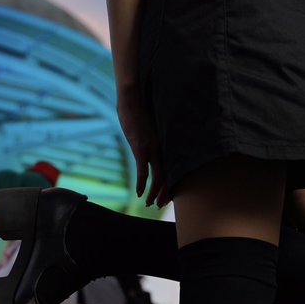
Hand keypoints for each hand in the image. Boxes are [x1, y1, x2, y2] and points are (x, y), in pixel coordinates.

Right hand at [116, 85, 169, 209]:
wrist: (133, 99)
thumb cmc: (140, 109)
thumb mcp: (149, 124)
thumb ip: (152, 134)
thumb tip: (150, 138)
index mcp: (164, 143)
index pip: (171, 168)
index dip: (170, 184)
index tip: (167, 195)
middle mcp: (161, 148)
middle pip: (167, 176)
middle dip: (164, 193)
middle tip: (160, 204)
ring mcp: (152, 149)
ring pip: (157, 177)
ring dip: (154, 193)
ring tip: (150, 203)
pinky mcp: (141, 148)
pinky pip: (143, 171)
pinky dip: (142, 184)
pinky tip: (139, 193)